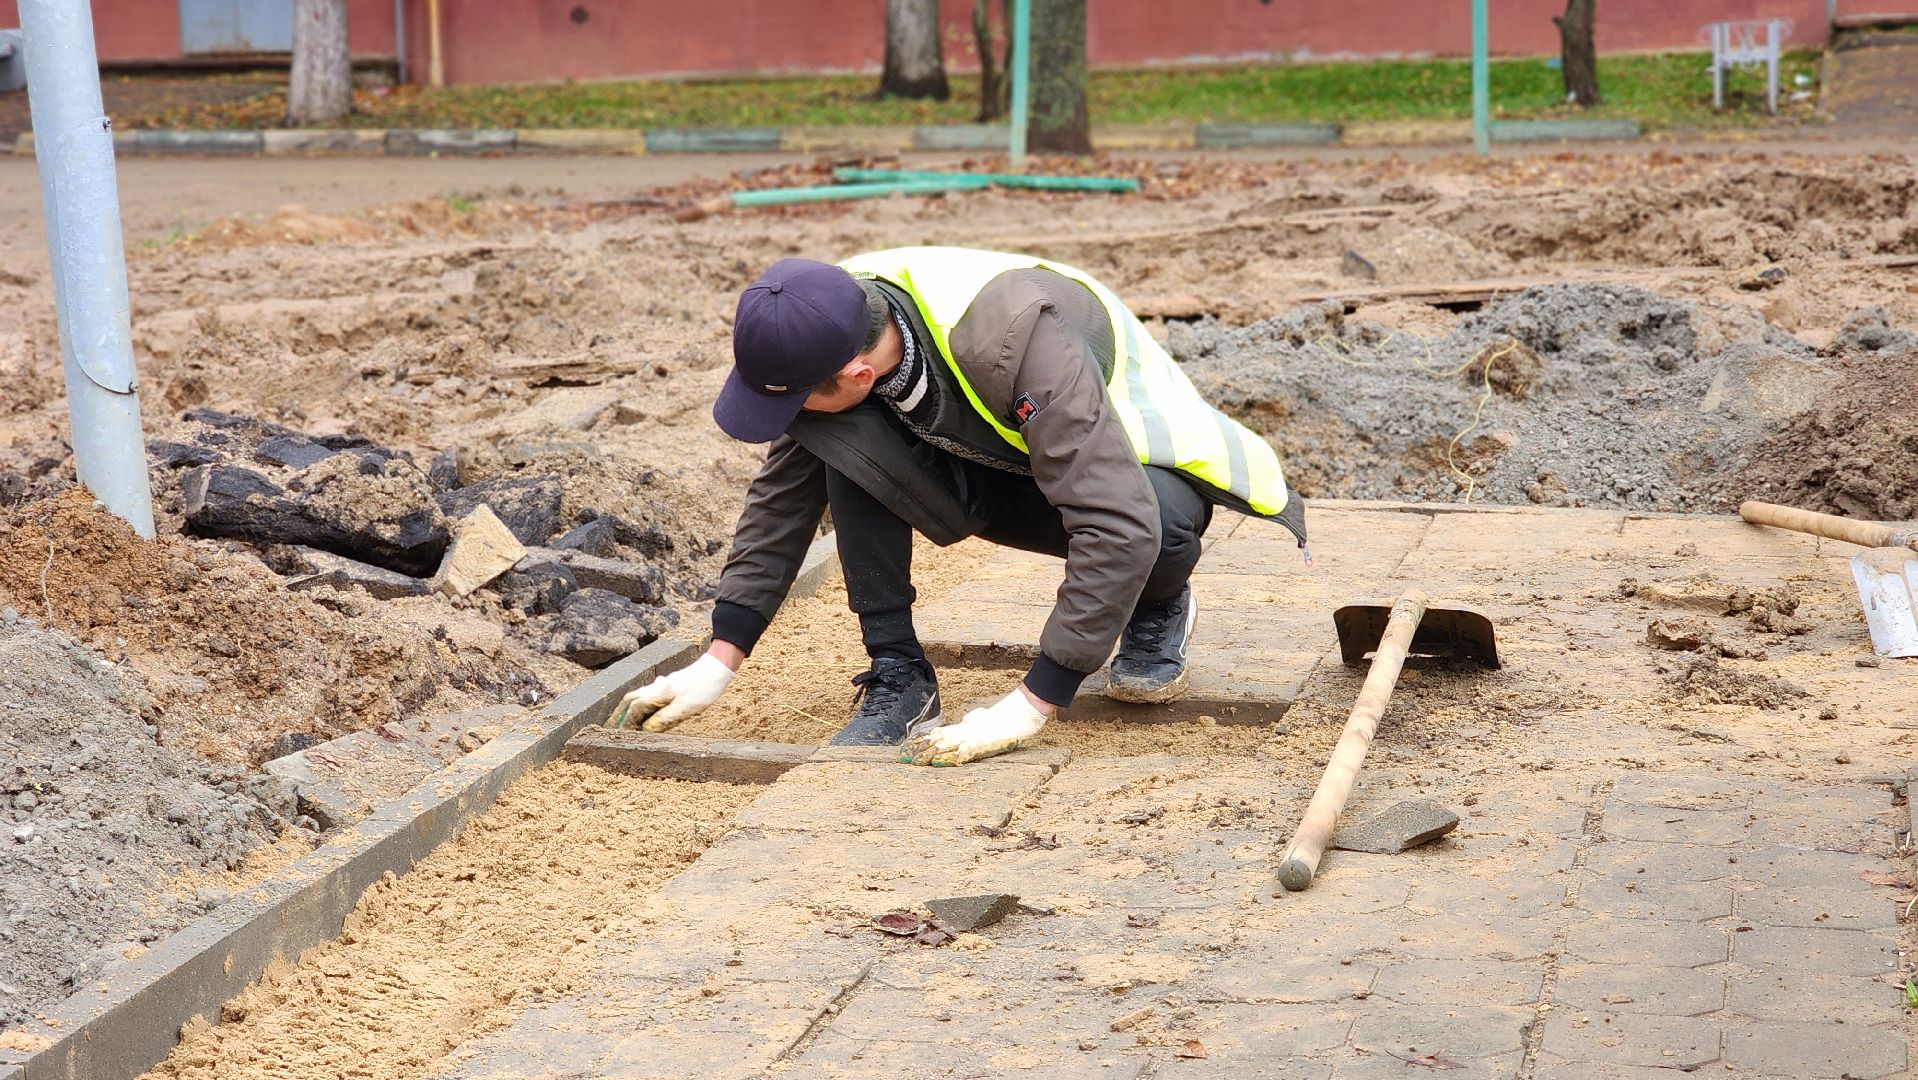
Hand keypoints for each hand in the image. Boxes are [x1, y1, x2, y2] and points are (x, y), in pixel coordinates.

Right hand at [608, 653, 735, 730]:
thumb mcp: (686, 708)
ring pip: (637, 696)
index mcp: (658, 692)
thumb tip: (646, 729)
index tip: (619, 734)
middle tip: (610, 728)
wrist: (717, 670)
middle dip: (619, 714)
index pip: (634, 709)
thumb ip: (665, 718)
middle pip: (630, 700)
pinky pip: (646, 695)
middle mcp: (656, 687)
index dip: (626, 723)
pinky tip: (641, 712)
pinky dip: (637, 705)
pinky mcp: (667, 686)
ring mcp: (660, 685)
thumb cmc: (704, 689)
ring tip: (621, 722)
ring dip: (627, 709)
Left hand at [901, 684, 1052, 766]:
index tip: (907, 745)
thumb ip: (976, 719)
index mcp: (966, 727)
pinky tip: (940, 762)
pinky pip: (965, 752)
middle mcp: (966, 731)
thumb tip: (968, 719)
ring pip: (946, 746)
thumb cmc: (1009, 716)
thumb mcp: (987, 717)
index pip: (940, 733)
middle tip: (903, 756)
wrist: (1023, 710)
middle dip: (920, 748)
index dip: (923, 739)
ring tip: (914, 761)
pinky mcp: (983, 743)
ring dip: (929, 754)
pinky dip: (951, 758)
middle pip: (938, 740)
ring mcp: (973, 737)